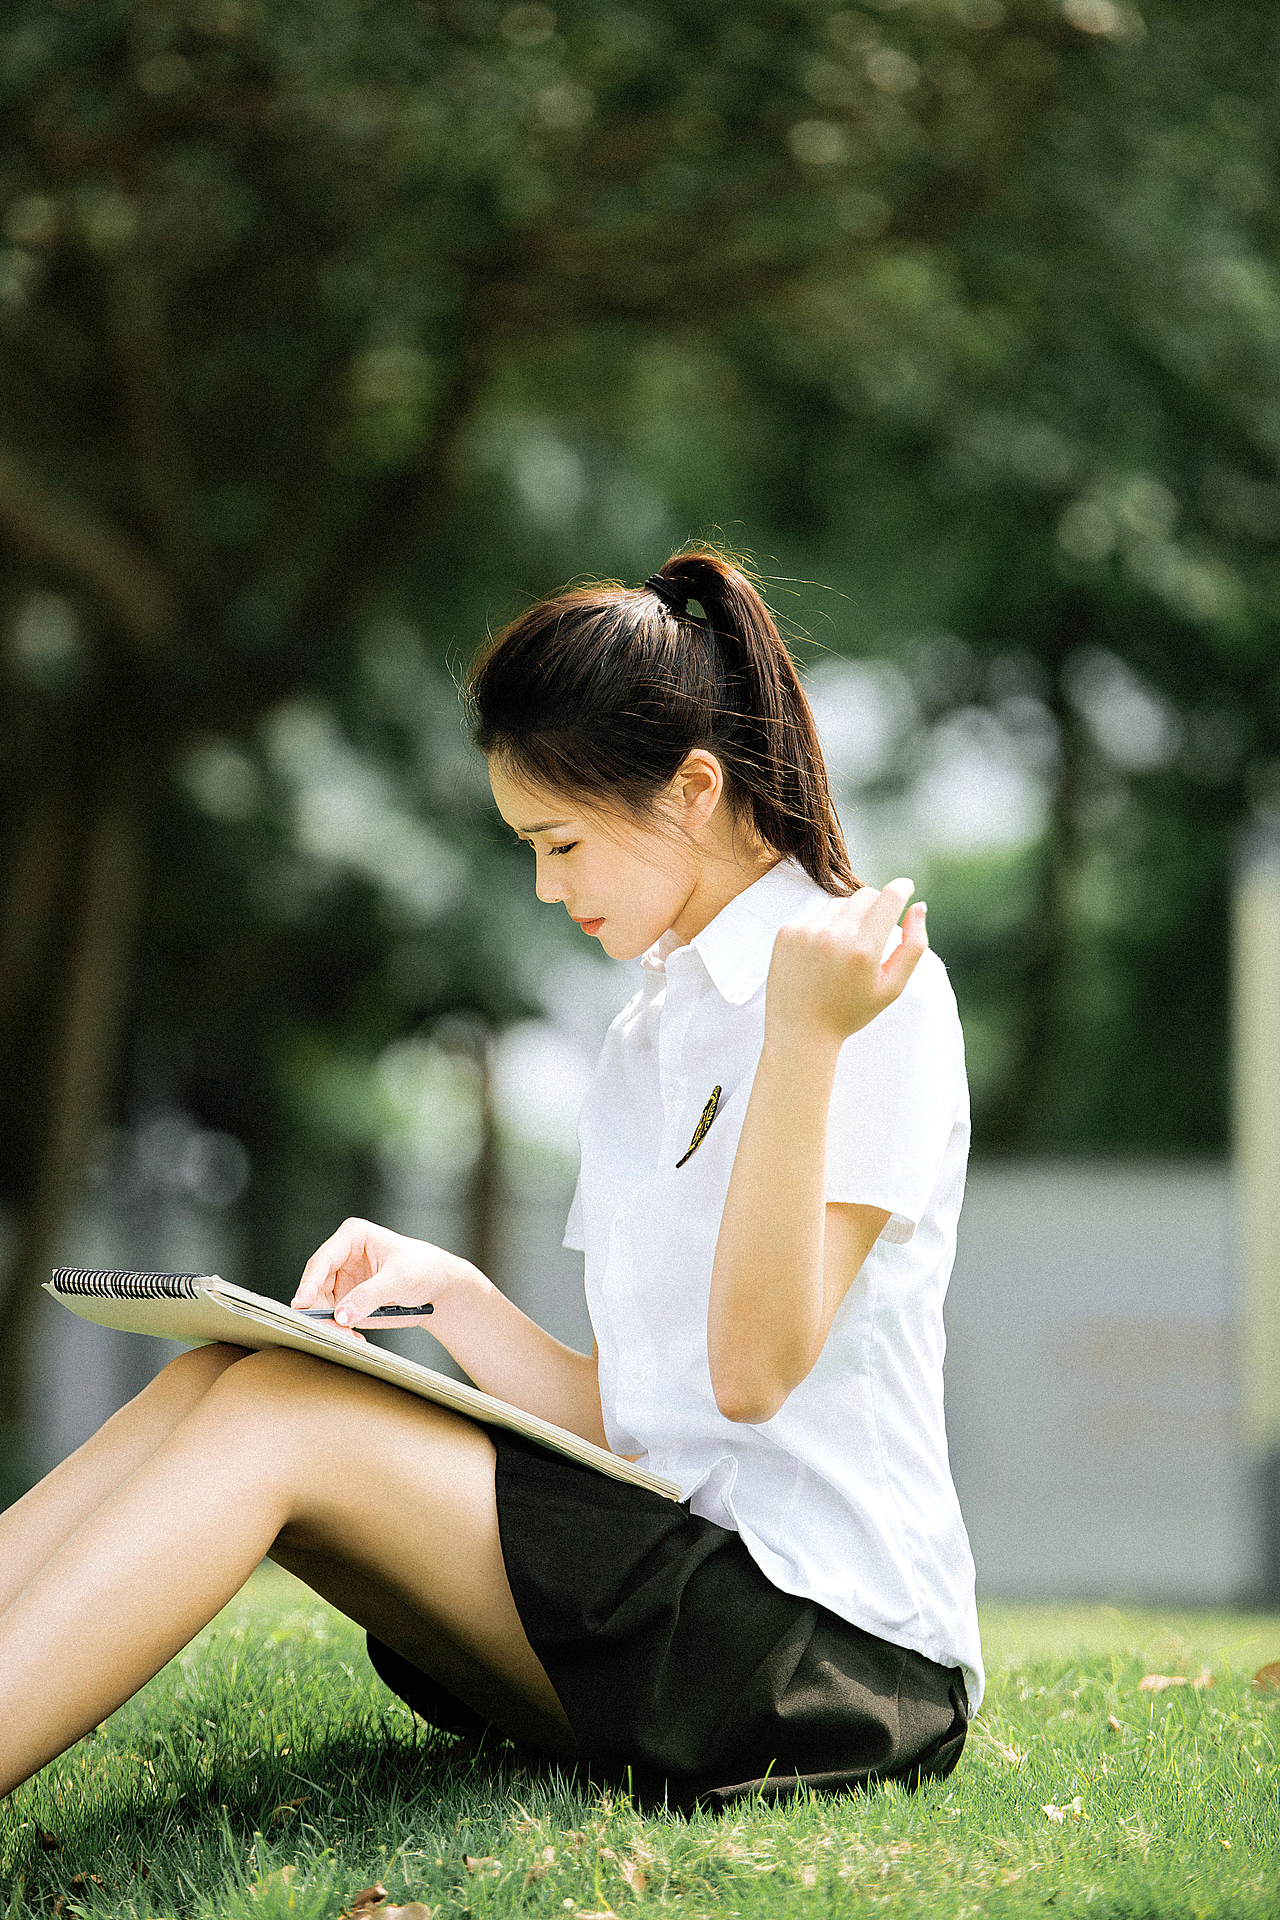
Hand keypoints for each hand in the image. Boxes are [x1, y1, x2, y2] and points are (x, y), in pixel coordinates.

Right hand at [292, 1217, 464, 1333]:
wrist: (438, 1285)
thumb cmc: (423, 1268)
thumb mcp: (400, 1278)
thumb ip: (370, 1295)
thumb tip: (342, 1314)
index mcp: (352, 1237)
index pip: (322, 1260)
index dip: (309, 1282)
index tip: (302, 1302)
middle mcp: (341, 1257)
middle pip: (316, 1287)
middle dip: (321, 1311)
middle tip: (335, 1331)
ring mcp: (342, 1280)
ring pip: (320, 1306)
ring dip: (330, 1325)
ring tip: (351, 1338)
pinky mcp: (346, 1300)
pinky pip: (332, 1318)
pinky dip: (339, 1331)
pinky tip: (355, 1339)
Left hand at [764, 880, 926, 1049]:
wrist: (800, 1031)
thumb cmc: (851, 1011)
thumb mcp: (892, 987)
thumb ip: (913, 946)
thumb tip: (919, 905)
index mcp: (864, 951)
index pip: (888, 898)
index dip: (902, 888)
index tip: (906, 887)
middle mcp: (834, 936)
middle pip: (865, 895)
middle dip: (876, 906)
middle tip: (874, 932)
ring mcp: (806, 932)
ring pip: (840, 904)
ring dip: (849, 918)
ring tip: (843, 953)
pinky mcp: (787, 932)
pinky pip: (816, 915)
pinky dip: (824, 928)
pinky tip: (820, 958)